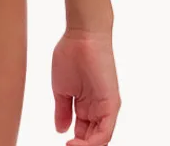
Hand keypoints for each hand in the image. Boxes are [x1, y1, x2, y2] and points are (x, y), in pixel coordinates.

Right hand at [52, 29, 120, 144]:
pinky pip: (106, 131)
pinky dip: (94, 142)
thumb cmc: (70, 55)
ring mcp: (106, 107)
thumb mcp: (61, 88)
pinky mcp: (112, 104)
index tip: (62, 143)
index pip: (83, 133)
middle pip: (92, 138)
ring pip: (100, 138)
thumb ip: (62, 110)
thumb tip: (60, 129)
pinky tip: (78, 143)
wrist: (81, 36)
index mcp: (86, 106)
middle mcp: (98, 109)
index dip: (74, 142)